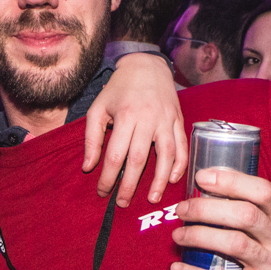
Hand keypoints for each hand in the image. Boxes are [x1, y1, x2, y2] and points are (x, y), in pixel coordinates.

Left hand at [84, 53, 186, 205]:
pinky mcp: (179, 121)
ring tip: (152, 198)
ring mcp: (167, 120)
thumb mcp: (98, 108)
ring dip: (159, 180)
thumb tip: (88, 166)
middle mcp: (148, 119)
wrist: (147, 66)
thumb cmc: (119, 90)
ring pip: (166, 155)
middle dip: (130, 185)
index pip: (116, 155)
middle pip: (139, 159)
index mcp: (126, 116)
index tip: (102, 192)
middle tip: (122, 203)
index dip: (108, 177)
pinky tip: (172, 179)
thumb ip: (92, 138)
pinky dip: (180, 164)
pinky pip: (182, 146)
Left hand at [169, 167, 270, 269]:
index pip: (263, 191)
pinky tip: (177, 269)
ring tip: (178, 236)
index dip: (231, 181)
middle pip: (244, 214)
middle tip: (181, 210)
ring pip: (234, 244)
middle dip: (206, 208)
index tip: (201, 177)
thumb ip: (250, 214)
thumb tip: (202, 193)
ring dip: (199, 236)